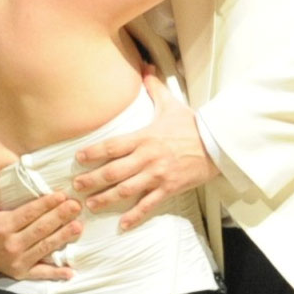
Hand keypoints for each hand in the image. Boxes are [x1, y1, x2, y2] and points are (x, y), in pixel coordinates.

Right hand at [0, 173, 80, 280]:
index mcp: (2, 226)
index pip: (28, 213)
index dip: (46, 204)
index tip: (61, 195)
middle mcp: (11, 244)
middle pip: (40, 229)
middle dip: (59, 217)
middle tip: (76, 206)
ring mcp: (17, 261)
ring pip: (44, 247)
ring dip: (63, 237)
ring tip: (78, 226)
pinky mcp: (21, 273)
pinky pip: (41, 274)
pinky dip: (56, 274)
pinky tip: (70, 271)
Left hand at [72, 72, 215, 229]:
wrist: (218, 144)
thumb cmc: (193, 125)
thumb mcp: (172, 104)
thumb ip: (155, 88)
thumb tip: (146, 68)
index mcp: (144, 137)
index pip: (112, 145)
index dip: (93, 152)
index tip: (78, 158)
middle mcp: (147, 157)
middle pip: (113, 171)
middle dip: (92, 180)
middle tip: (75, 187)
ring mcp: (158, 175)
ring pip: (126, 190)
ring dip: (106, 198)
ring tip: (90, 205)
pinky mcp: (169, 188)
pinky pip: (149, 205)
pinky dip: (135, 216)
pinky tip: (122, 225)